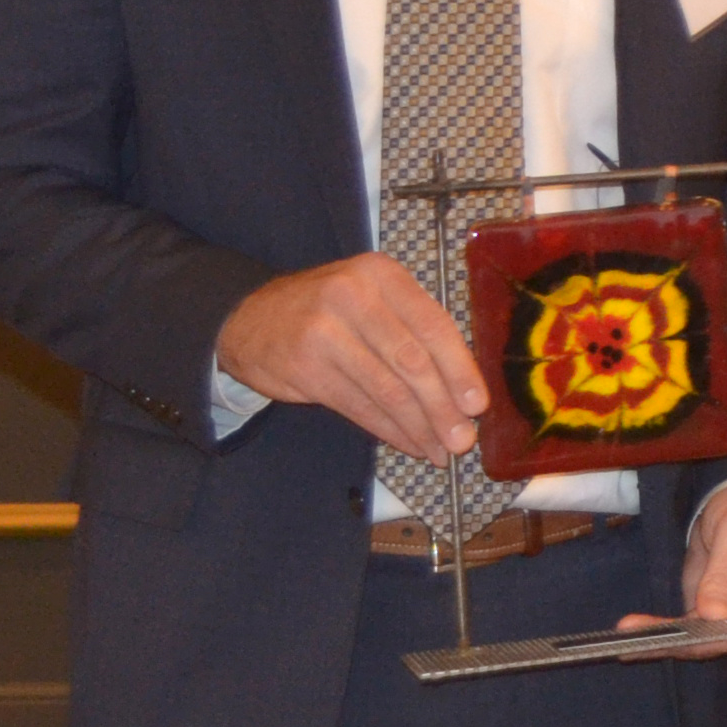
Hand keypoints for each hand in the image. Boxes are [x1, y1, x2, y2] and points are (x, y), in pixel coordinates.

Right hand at [215, 254, 487, 460]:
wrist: (248, 318)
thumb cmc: (329, 309)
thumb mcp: (372, 298)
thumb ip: (414, 329)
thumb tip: (463, 387)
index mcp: (382, 275)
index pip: (433, 326)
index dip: (460, 369)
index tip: (478, 404)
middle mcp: (354, 297)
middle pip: (412, 362)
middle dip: (442, 407)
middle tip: (463, 440)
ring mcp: (325, 332)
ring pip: (386, 390)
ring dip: (418, 427)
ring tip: (440, 451)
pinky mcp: (304, 367)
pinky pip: (358, 406)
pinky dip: (388, 430)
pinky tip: (408, 444)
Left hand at [626, 485, 726, 655]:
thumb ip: (726, 572)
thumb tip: (713, 615)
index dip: (713, 635)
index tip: (675, 632)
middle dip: (682, 641)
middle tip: (636, 636)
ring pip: (707, 641)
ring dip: (666, 640)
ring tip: (627, 634)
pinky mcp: (722, 617)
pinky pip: (695, 631)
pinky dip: (666, 633)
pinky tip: (634, 630)